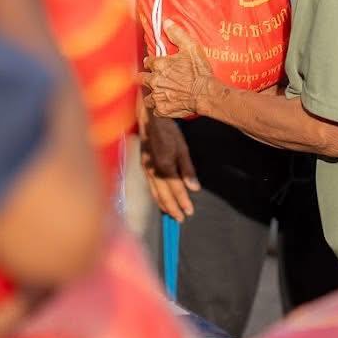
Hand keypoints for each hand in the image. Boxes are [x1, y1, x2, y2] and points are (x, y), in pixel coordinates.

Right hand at [139, 105, 199, 221]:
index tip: (190, 212)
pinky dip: (156, 196)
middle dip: (173, 208)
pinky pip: (150, 186)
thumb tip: (194, 188)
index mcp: (165, 165)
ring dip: (164, 205)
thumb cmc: (167, 130)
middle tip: (181, 219)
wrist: (148, 118)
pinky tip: (160, 201)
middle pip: (164, 195)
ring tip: (172, 215)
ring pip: (155, 192)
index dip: (183, 201)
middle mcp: (153, 170)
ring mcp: (146, 169)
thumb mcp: (182, 147)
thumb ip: (188, 169)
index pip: (176, 189)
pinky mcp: (143, 166)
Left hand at [143, 20, 214, 118]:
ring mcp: (158, 96)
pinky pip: (156, 110)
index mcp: (159, 65)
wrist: (206, 93)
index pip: (148, 62)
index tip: (153, 63)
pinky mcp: (163, 109)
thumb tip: (166, 22)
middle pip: (142, 79)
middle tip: (152, 79)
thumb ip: (177, 34)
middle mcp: (155, 81)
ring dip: (152, 95)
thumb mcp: (191, 48)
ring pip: (148, 97)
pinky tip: (166, 105)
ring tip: (159, 94)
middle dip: (145, 78)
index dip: (150, 62)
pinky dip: (160, 108)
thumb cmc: (199, 71)